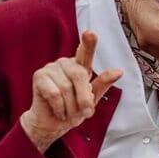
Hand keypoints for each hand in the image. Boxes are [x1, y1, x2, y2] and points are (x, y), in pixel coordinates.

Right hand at [20, 31, 121, 152]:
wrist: (52, 123)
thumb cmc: (74, 109)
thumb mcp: (92, 99)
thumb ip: (103, 84)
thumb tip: (118, 71)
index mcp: (81, 67)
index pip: (86, 53)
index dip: (88, 44)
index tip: (90, 33)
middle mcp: (66, 63)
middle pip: (79, 76)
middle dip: (84, 99)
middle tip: (85, 113)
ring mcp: (51, 68)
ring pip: (66, 89)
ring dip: (70, 108)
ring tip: (68, 112)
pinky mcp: (39, 76)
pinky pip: (54, 94)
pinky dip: (60, 108)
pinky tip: (58, 111)